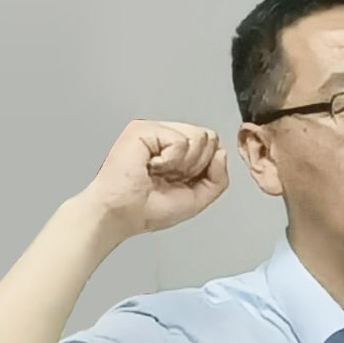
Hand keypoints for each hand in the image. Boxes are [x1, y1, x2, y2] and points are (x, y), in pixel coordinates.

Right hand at [78, 118, 230, 238]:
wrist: (122, 213)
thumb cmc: (147, 209)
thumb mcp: (197, 198)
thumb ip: (218, 178)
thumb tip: (221, 152)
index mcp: (177, 152)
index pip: (211, 145)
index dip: (204, 168)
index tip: (180, 182)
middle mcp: (165, 137)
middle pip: (208, 138)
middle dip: (196, 165)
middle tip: (169, 177)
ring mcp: (154, 131)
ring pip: (198, 136)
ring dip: (183, 164)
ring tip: (159, 171)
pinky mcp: (143, 129)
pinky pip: (179, 140)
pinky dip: (169, 161)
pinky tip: (151, 166)